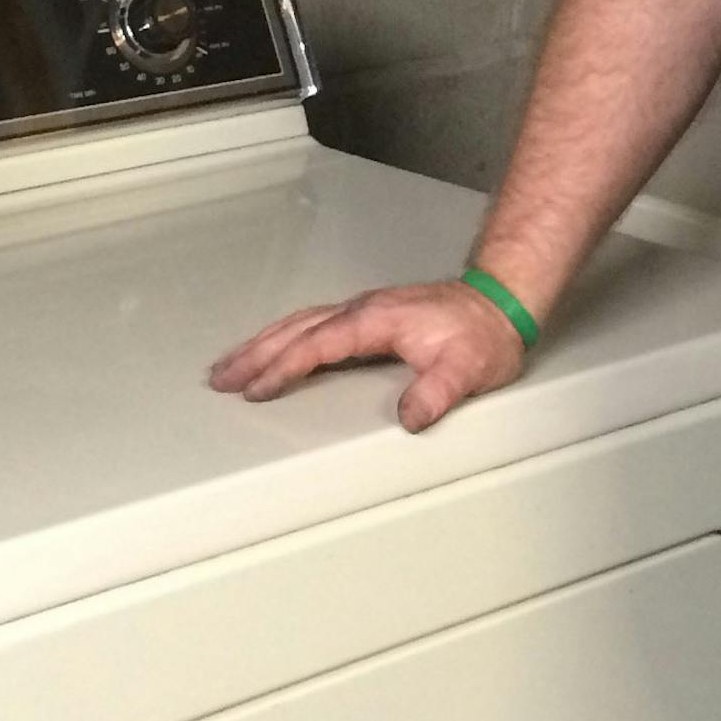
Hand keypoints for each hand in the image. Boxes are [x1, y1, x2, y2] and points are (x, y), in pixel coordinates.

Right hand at [208, 281, 527, 432]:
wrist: (501, 303)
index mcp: (377, 320)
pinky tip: (275, 348)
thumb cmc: (483, 336)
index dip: (286, 366)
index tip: (257, 390)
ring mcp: (364, 309)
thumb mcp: (467, 369)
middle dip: (256, 353)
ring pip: (301, 322)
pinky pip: (314, 323)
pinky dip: (285, 336)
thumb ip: (437, 392)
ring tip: (230, 366)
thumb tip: (409, 417)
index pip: (319, 344)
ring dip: (263, 342)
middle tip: (219, 379)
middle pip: (297, 329)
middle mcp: (364, 309)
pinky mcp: (368, 316)